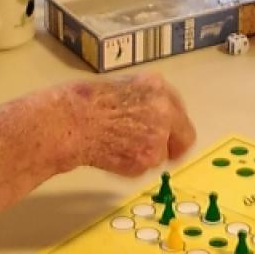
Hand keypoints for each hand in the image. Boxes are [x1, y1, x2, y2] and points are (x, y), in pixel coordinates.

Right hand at [70, 73, 196, 176]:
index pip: (178, 110)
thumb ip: (143, 99)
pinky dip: (131, 166)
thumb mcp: (120, 85)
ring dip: (146, 155)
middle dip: (174, 147)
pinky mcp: (145, 161)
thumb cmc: (83, 101)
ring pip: (160, 155)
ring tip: (117, 146)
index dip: (173, 124)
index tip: (170, 132)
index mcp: (157, 87)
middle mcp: (164, 112)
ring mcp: (157, 138)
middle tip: (163, 153)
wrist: (69, 121)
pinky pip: (143, 168)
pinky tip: (111, 153)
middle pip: (184, 138)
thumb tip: (149, 112)